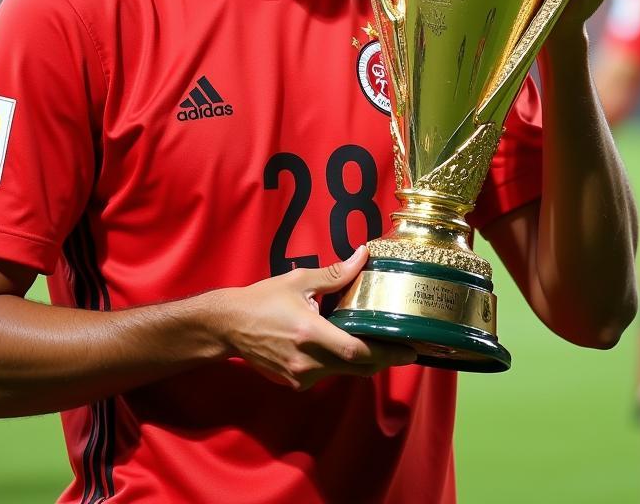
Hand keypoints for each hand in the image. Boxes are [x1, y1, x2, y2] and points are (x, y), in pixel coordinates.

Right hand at [218, 246, 416, 390]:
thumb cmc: (263, 300)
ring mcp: (299, 376)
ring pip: (341, 372)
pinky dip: (337, 363)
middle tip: (404, 349)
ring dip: (359, 360)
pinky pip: (325, 374)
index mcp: (309, 332)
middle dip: (382, 359)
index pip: (355, 351)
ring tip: (376, 342)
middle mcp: (306, 360)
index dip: (386, 353)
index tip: (409, 350)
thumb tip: (362, 256)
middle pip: (356, 367)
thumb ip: (334, 274)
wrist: (229, 326)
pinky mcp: (294, 383)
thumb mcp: (299, 281)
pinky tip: (341, 347)